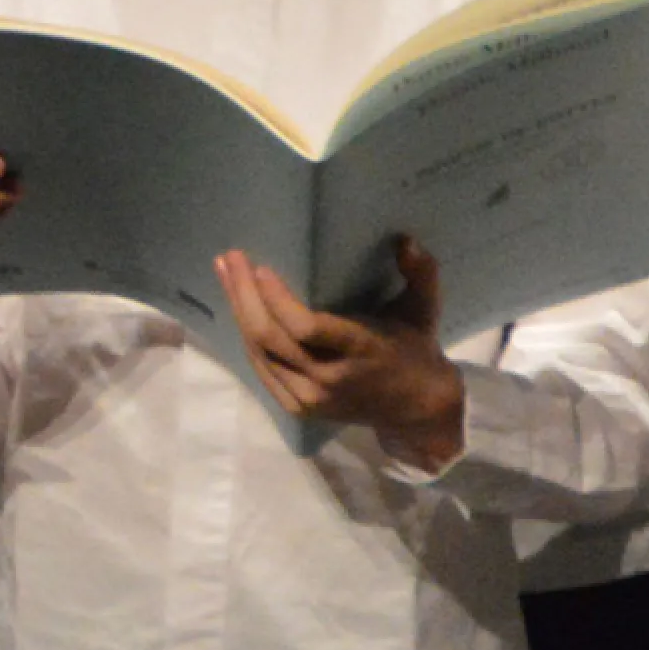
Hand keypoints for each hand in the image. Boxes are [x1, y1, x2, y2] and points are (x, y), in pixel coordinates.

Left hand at [217, 238, 468, 467]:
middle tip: (230, 258)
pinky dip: (247, 336)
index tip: (259, 267)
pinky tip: (237, 307)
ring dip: (237, 310)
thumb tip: (405, 239)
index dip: (277, 299)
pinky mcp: (297, 407)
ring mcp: (310, 397)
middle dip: (243, 294)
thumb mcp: (423, 309)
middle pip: (269, 336)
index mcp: (361, 350)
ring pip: (259, 351)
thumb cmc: (416, 348)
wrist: (416, 409)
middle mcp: (329, 378)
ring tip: (225, 273)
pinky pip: (261, 368)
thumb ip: (421, 273)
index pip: (306, 327)